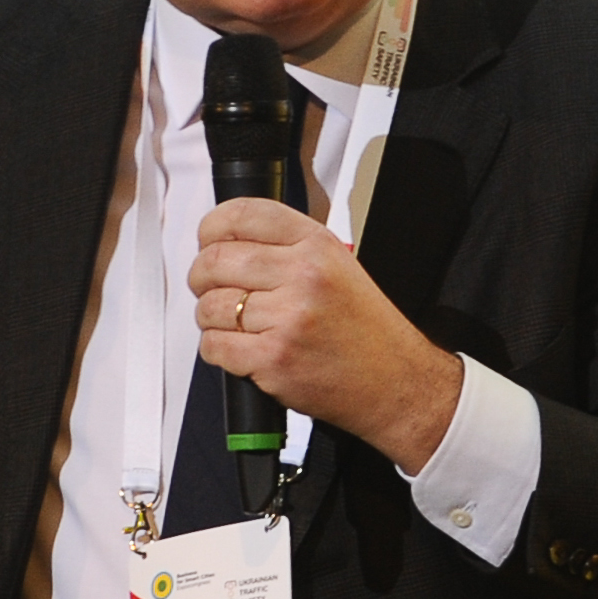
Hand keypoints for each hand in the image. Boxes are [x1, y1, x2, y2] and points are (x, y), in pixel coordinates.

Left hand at [190, 198, 464, 474]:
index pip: (242, 215)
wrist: (396, 383)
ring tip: (232, 325)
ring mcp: (288, 318)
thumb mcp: (338, 268)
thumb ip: (288, 249)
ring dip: (210, 318)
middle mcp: (302, 275)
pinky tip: (239, 350)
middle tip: (210, 289)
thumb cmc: (367, 331)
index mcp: (317, 245)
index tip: (208, 241)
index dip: (212, 228)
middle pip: (215, 261)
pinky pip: (215, 346)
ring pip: (210, 306)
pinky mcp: (274, 359)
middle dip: (201, 277)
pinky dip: (217, 350)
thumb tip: (229, 243)